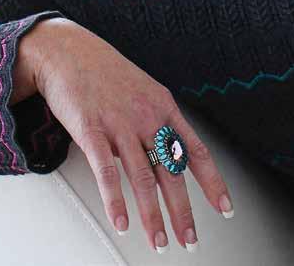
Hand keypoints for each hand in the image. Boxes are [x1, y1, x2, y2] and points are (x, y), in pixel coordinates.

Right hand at [33, 18, 231, 252]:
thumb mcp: (143, 92)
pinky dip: (116, 201)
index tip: (225, 208)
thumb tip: (166, 160)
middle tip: (189, 240)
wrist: (69, 50)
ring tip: (159, 242)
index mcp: (164, 106)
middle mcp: (147, 115)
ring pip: (143, 178)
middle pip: (172, 172)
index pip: (196, 150)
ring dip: (153, 216)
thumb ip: (155, 125)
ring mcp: (120, 123)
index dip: (213, 182)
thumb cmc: (105, 73)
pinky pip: (107, 172)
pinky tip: (123, 222)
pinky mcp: (91, 130)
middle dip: (183, 211)